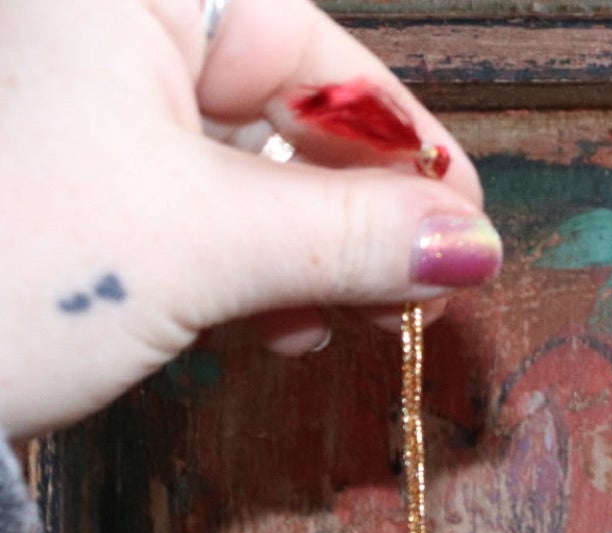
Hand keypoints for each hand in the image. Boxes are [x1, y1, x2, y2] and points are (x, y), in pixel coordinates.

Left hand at [0, 0, 500, 437]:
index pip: (312, 46)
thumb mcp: (199, 246)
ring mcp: (74, 117)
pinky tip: (274, 325)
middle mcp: (94, 35)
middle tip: (412, 291)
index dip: (399, 139)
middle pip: (278, 109)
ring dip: (305, 256)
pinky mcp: (64, 195)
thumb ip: (351, 237)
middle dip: (352, 211)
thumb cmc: (4, 268)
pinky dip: (243, 273)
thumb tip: (474, 243)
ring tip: (340, 322)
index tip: (464, 223)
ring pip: (238, 173)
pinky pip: (187, 216)